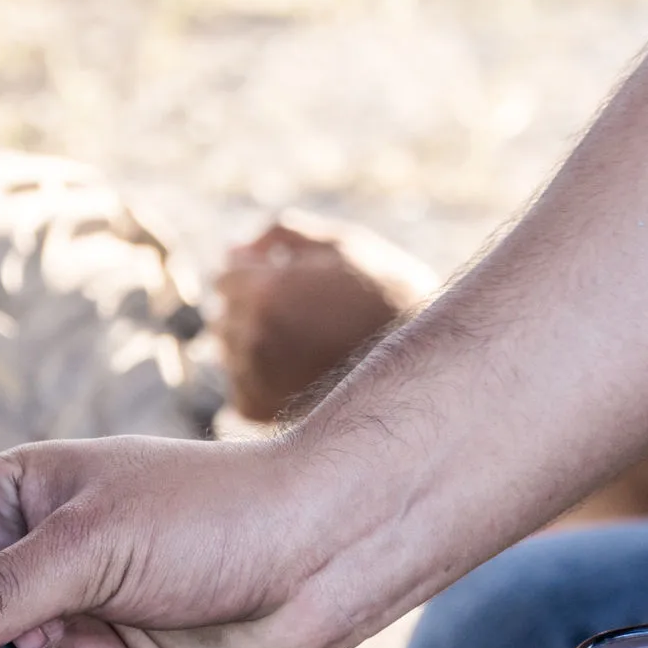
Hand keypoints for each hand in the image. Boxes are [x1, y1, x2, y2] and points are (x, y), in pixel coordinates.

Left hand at [215, 214, 434, 422]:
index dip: (257, 278)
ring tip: (309, 352)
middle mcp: (252, 335)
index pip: (226, 279)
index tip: (294, 289)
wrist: (424, 368)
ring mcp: (255, 376)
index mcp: (265, 290)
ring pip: (229, 354)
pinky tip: (301, 379)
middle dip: (254, 313)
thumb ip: (281, 236)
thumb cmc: (388, 298)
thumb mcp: (344, 246)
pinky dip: (262, 384)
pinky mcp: (259, 410)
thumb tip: (231, 251)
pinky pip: (239, 391)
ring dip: (256, 348)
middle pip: (224, 317)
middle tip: (308, 323)